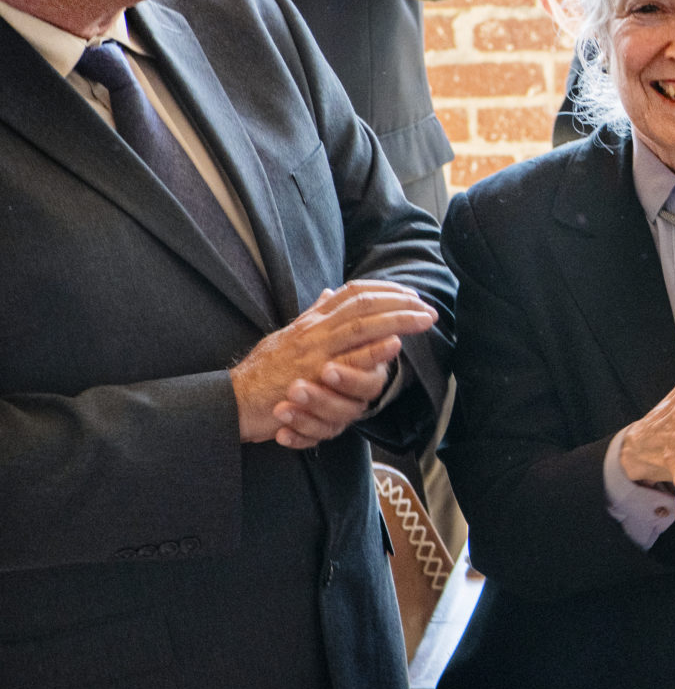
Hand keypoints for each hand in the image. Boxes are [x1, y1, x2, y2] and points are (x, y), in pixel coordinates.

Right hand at [232, 281, 437, 447]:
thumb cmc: (263, 372)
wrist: (234, 399)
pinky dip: (374, 350)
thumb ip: (312, 315)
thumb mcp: (288, 335)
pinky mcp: (312, 374)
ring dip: (396, 319)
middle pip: (363, 304)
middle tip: (427, 307)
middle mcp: (315, 329)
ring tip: (423, 319)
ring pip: (361, 325)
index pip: (353, 292)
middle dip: (399, 302)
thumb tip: (329, 293)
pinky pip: (347, 359)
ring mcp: (314, 351)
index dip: (385, 290)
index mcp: (312, 320)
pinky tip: (396, 344)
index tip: (409, 294)